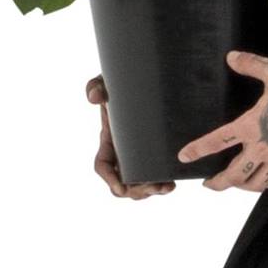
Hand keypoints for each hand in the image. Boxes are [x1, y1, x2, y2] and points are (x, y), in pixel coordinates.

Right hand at [86, 74, 175, 199]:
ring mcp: (140, 153)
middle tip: (152, 187)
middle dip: (136, 191)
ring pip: (140, 183)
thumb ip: (95, 85)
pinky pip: (156, 174)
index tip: (121, 187)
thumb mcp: (105, 81)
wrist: (143, 76)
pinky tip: (172, 184)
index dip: (110, 179)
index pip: (103, 166)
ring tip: (167, 187)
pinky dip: (162, 183)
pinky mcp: (156, 151)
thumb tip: (95, 98)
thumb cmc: (121, 82)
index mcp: (109, 140)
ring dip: (151, 190)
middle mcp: (123, 151)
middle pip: (123, 182)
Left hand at [176, 50, 267, 192]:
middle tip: (208, 183)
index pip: (217, 141)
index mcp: (251, 125)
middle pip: (233, 174)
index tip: (184, 156)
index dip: (198, 150)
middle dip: (217, 182)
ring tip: (233, 185)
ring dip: (239, 187)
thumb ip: (251, 65)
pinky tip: (261, 182)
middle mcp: (261, 148)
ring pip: (253, 184)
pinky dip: (263, 185)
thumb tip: (232, 57)